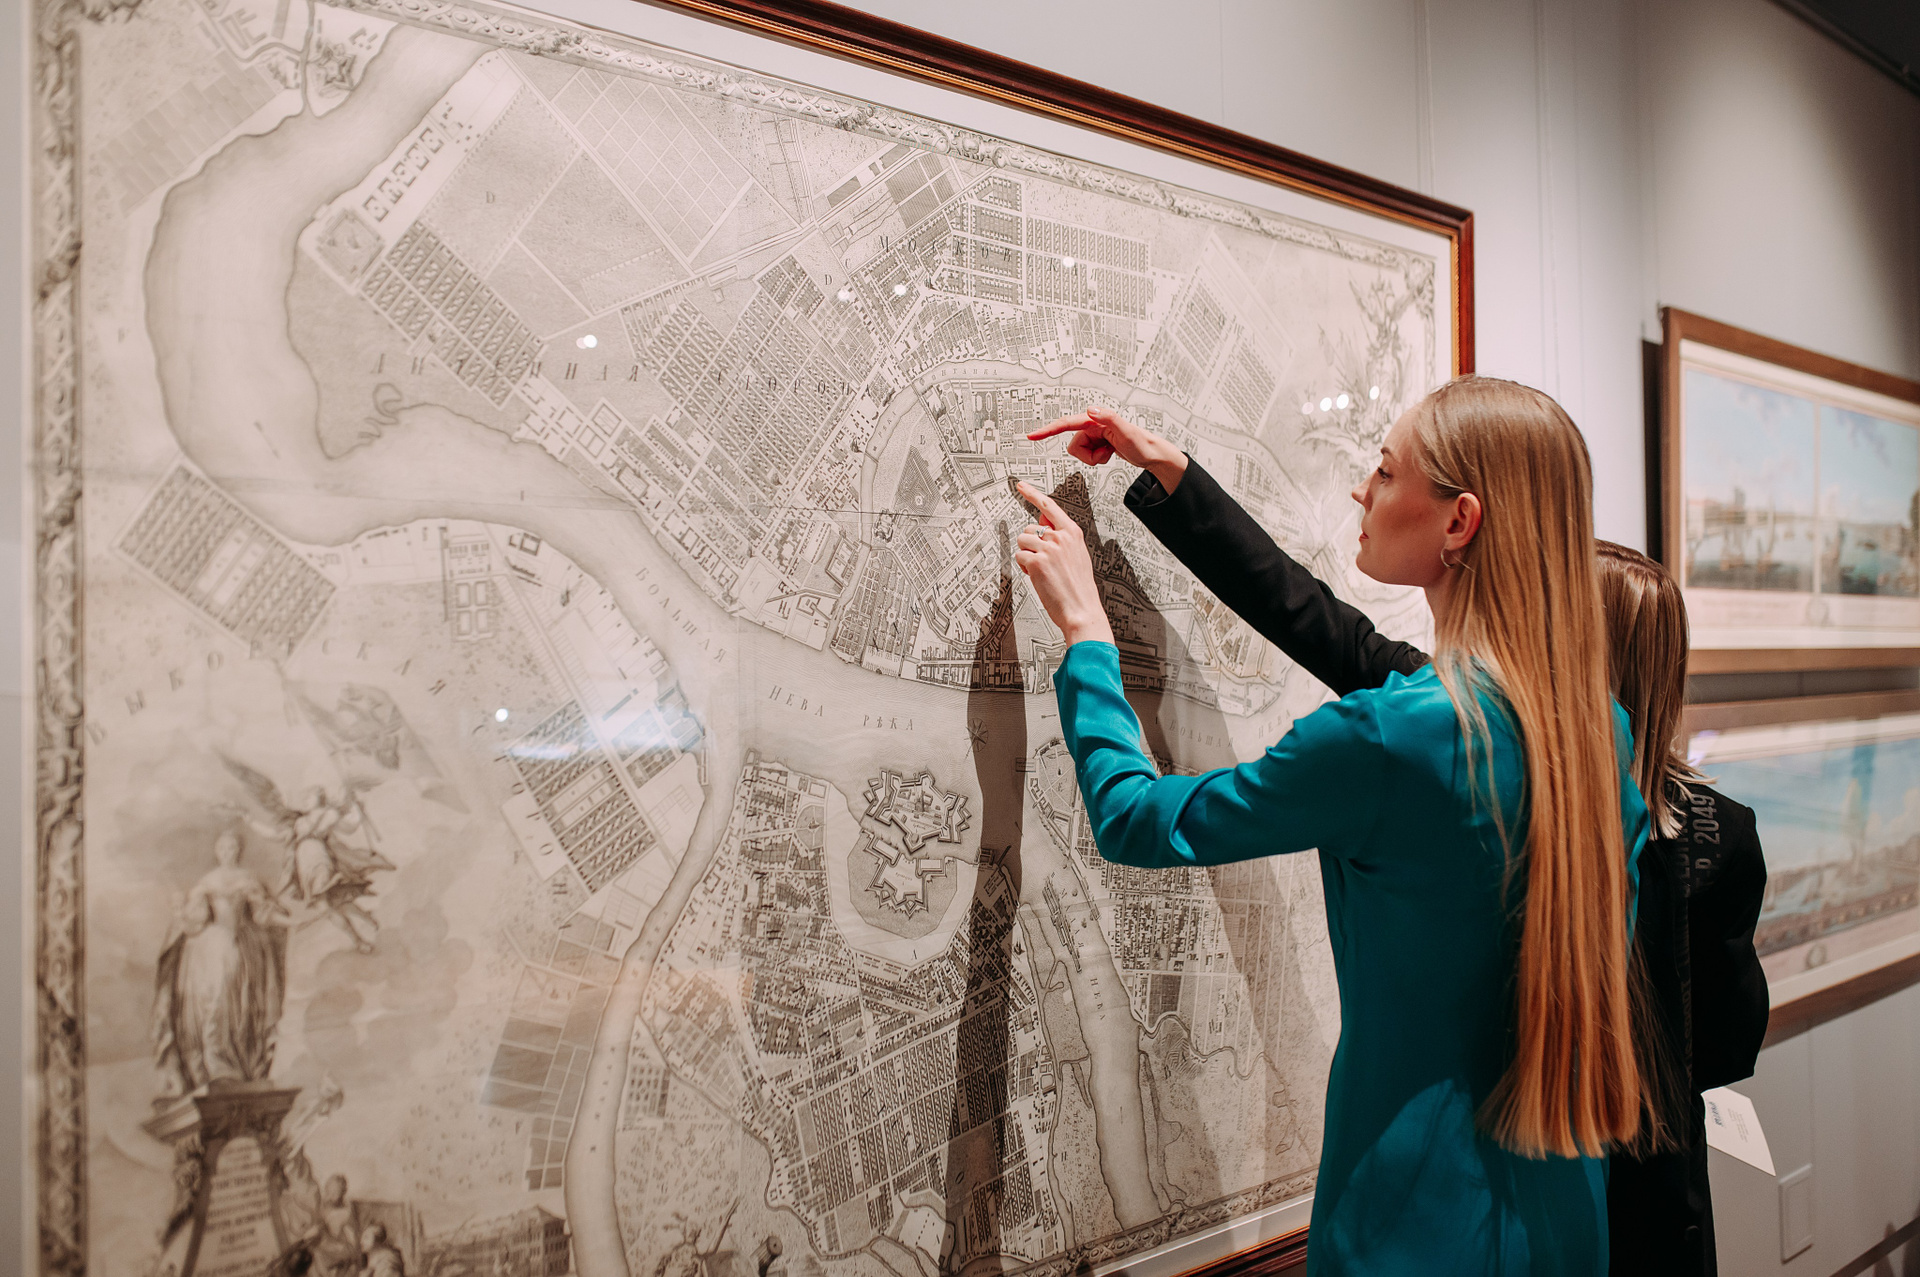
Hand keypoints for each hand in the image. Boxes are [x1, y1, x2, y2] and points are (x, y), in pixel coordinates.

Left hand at [1013, 482, 1114, 647]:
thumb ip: (1061, 539)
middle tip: (1042, 563)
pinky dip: (1024, 568)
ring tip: (1042, 571)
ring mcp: (1049, 549)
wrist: (1082, 610)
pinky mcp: (1037, 562)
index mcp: (1073, 533)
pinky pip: (1020, 557)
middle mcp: (1060, 537)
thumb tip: (1041, 525)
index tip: (1021, 486)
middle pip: (1028, 529)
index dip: (1032, 494)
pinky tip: (1038, 577)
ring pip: (1022, 542)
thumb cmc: (1079, 588)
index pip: (1049, 506)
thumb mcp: (1076, 555)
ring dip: (1026, 556)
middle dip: (1030, 545)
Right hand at [1027, 406, 1187, 491]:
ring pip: (1079, 452)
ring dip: (1093, 458)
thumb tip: (1090, 410)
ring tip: (1109, 453)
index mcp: (1095, 419)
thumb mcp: (1126, 431)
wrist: (1151, 454)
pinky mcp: (1097, 443)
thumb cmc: (1141, 442)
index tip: (1032, 436)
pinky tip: (1109, 454)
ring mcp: (1094, 435)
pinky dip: (1097, 459)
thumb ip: (1109, 418)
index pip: (1066, 424)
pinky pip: (1087, 456)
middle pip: (1074, 445)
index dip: (1048, 430)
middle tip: (1106, 453)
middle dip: (1088, 455)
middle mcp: (1092, 425)